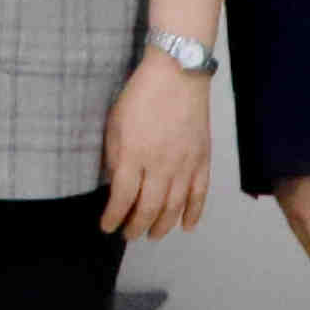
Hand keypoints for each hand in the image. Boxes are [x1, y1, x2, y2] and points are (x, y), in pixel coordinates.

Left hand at [100, 50, 213, 238]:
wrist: (178, 74)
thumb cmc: (141, 96)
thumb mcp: (115, 124)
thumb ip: (115, 157)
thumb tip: (116, 184)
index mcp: (134, 154)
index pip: (122, 197)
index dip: (114, 217)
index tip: (107, 226)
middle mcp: (161, 165)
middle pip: (149, 208)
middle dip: (136, 227)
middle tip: (129, 235)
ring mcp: (185, 164)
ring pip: (174, 207)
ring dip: (162, 226)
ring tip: (152, 235)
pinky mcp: (203, 160)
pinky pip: (200, 194)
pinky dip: (194, 214)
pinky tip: (186, 227)